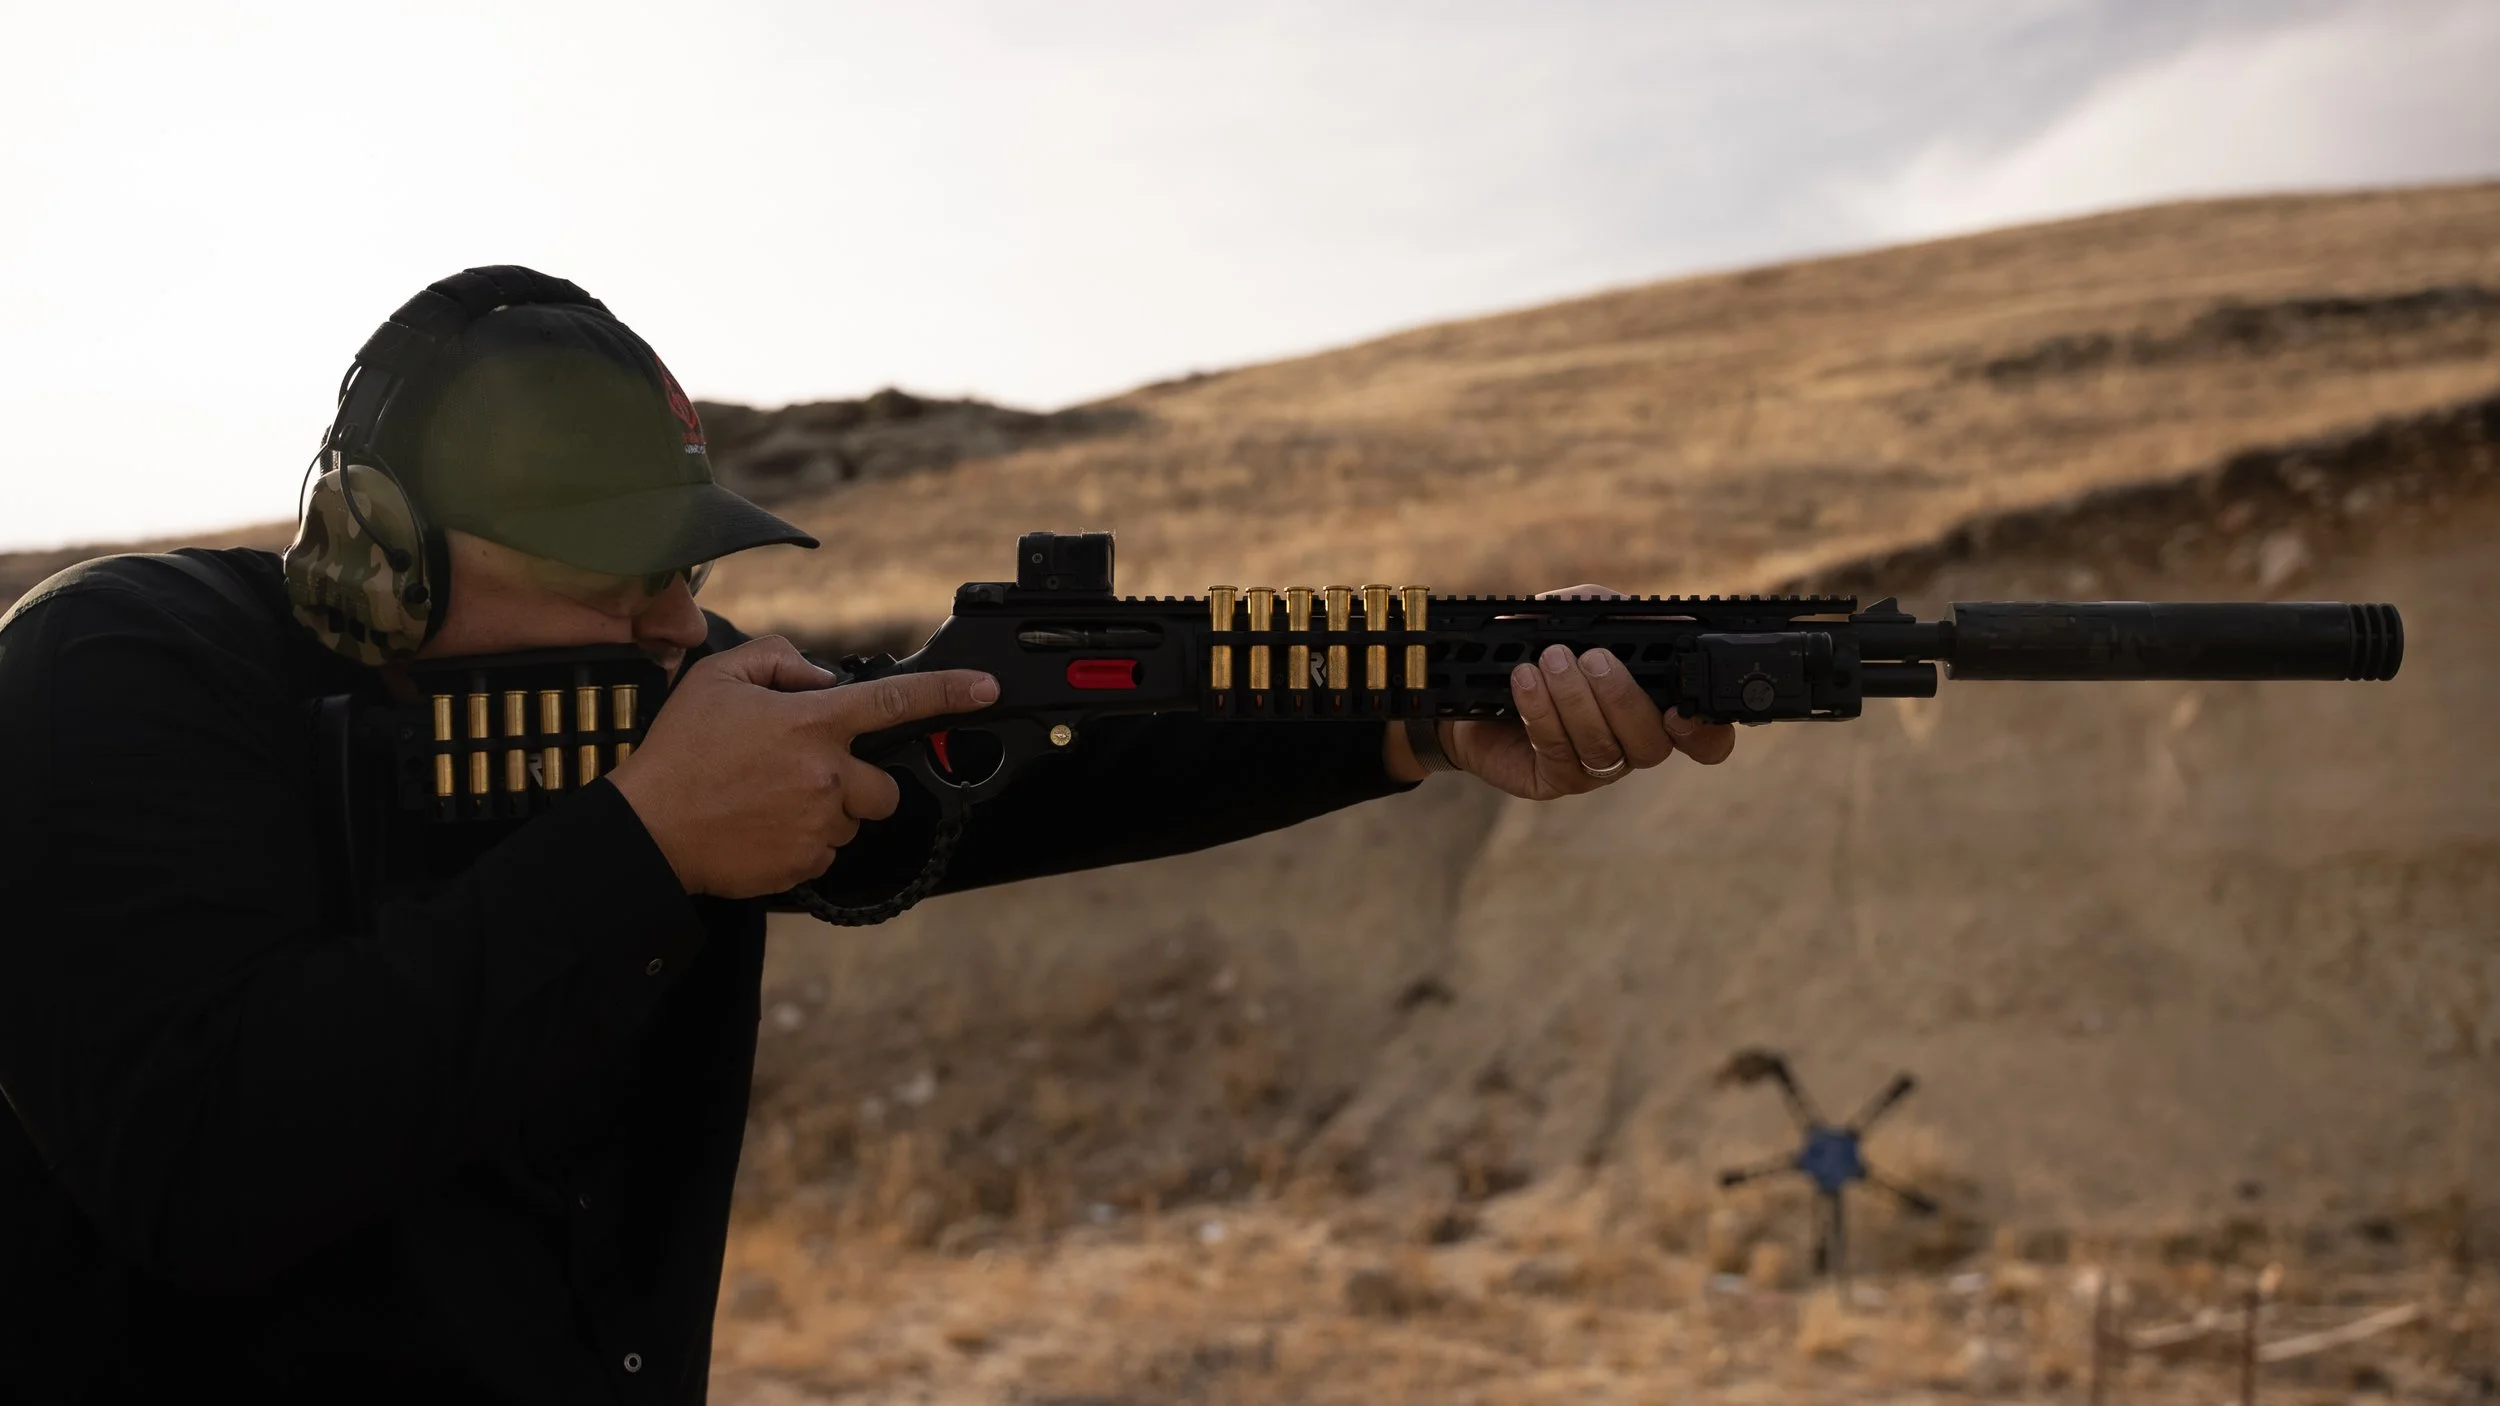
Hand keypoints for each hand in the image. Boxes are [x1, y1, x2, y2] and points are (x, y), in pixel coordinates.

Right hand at [608, 637, 997, 897]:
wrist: (649, 829)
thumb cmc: (680, 752)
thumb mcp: (718, 678)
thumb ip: (778, 661)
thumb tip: (820, 679)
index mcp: (811, 724)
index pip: (894, 702)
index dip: (947, 692)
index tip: (985, 689)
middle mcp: (826, 776)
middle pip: (883, 787)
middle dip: (858, 783)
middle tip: (807, 777)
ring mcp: (819, 825)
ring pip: (852, 821)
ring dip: (827, 812)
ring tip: (770, 802)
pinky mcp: (806, 865)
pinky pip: (825, 852)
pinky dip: (803, 842)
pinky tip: (762, 828)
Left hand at [1400, 584, 1736, 798]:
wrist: (1476, 687)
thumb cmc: (1539, 648)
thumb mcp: (1572, 617)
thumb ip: (1600, 609)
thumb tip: (1617, 608)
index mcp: (1655, 704)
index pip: (1704, 737)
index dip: (1705, 734)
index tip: (1680, 713)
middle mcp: (1633, 743)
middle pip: (1652, 744)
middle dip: (1623, 698)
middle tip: (1593, 658)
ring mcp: (1596, 767)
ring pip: (1602, 747)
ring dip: (1575, 699)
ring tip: (1550, 660)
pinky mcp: (1555, 780)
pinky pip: (1558, 752)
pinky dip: (1541, 711)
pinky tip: (1524, 680)